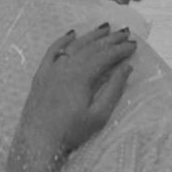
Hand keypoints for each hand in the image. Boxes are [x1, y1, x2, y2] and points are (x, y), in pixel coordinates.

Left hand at [17, 24, 136, 159]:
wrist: (38, 143)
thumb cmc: (71, 132)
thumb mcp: (99, 115)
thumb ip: (113, 89)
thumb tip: (126, 68)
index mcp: (81, 76)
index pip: (105, 56)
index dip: (120, 50)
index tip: (134, 45)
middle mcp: (66, 67)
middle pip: (91, 48)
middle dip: (110, 39)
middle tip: (125, 33)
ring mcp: (51, 69)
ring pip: (74, 46)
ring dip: (90, 36)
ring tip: (105, 29)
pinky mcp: (41, 75)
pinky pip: (52, 52)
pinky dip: (63, 41)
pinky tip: (72, 34)